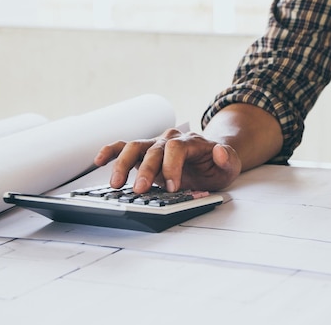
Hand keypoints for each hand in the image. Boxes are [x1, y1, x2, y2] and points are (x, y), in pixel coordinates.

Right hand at [94, 128, 241, 192]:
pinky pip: (123, 147)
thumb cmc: (219, 164)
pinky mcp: (145, 153)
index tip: (172, 187)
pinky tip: (98, 161)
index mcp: (190, 142)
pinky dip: (110, 152)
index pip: (176, 149)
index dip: (172, 167)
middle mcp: (170, 140)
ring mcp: (155, 145)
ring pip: (134, 147)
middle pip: (153, 149)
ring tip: (116, 184)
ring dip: (123, 164)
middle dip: (146, 170)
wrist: (213, 157)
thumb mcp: (231, 164)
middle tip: (140, 191)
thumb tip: (219, 151)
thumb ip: (228, 159)